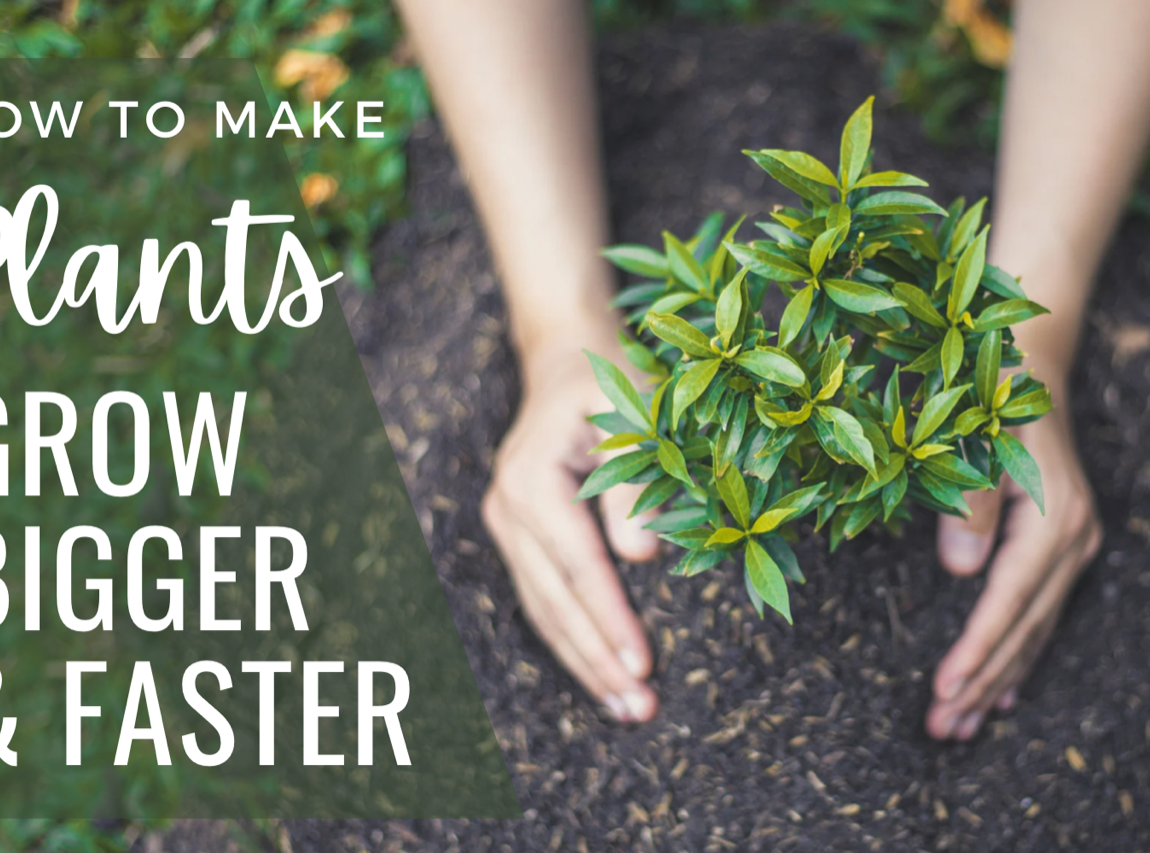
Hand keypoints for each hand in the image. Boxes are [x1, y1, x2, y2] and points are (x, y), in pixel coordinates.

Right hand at [482, 320, 659, 721]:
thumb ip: (635, 484)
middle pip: (554, 600)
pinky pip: (542, 597)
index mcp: (532, 480)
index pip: (577, 565)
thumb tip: (643, 557)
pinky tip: (599, 672)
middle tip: (639, 708)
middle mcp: (508, 508)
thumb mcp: (634, 413)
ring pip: (542, 608)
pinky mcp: (517, 535)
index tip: (643, 665)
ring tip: (626, 709)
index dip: (610, 618)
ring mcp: (506, 524)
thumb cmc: (612, 380)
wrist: (565, 358)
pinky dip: (570, 637)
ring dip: (583, 661)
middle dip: (597, 658)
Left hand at [926, 389, 1101, 739]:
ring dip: (995, 683)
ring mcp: (1073, 550)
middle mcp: (1071, 544)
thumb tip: (961, 570)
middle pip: (1021, 630)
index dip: (975, 650)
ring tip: (957, 728)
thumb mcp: (978, 443)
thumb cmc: (994, 404)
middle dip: (980, 683)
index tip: (943, 690)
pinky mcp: (1062, 552)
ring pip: (1031, 633)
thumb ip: (971, 505)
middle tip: (940, 729)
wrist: (1030, 373)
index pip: (1007, 603)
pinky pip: (1038, 619)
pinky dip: (1017, 659)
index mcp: (1053, 523)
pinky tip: (1000, 699)